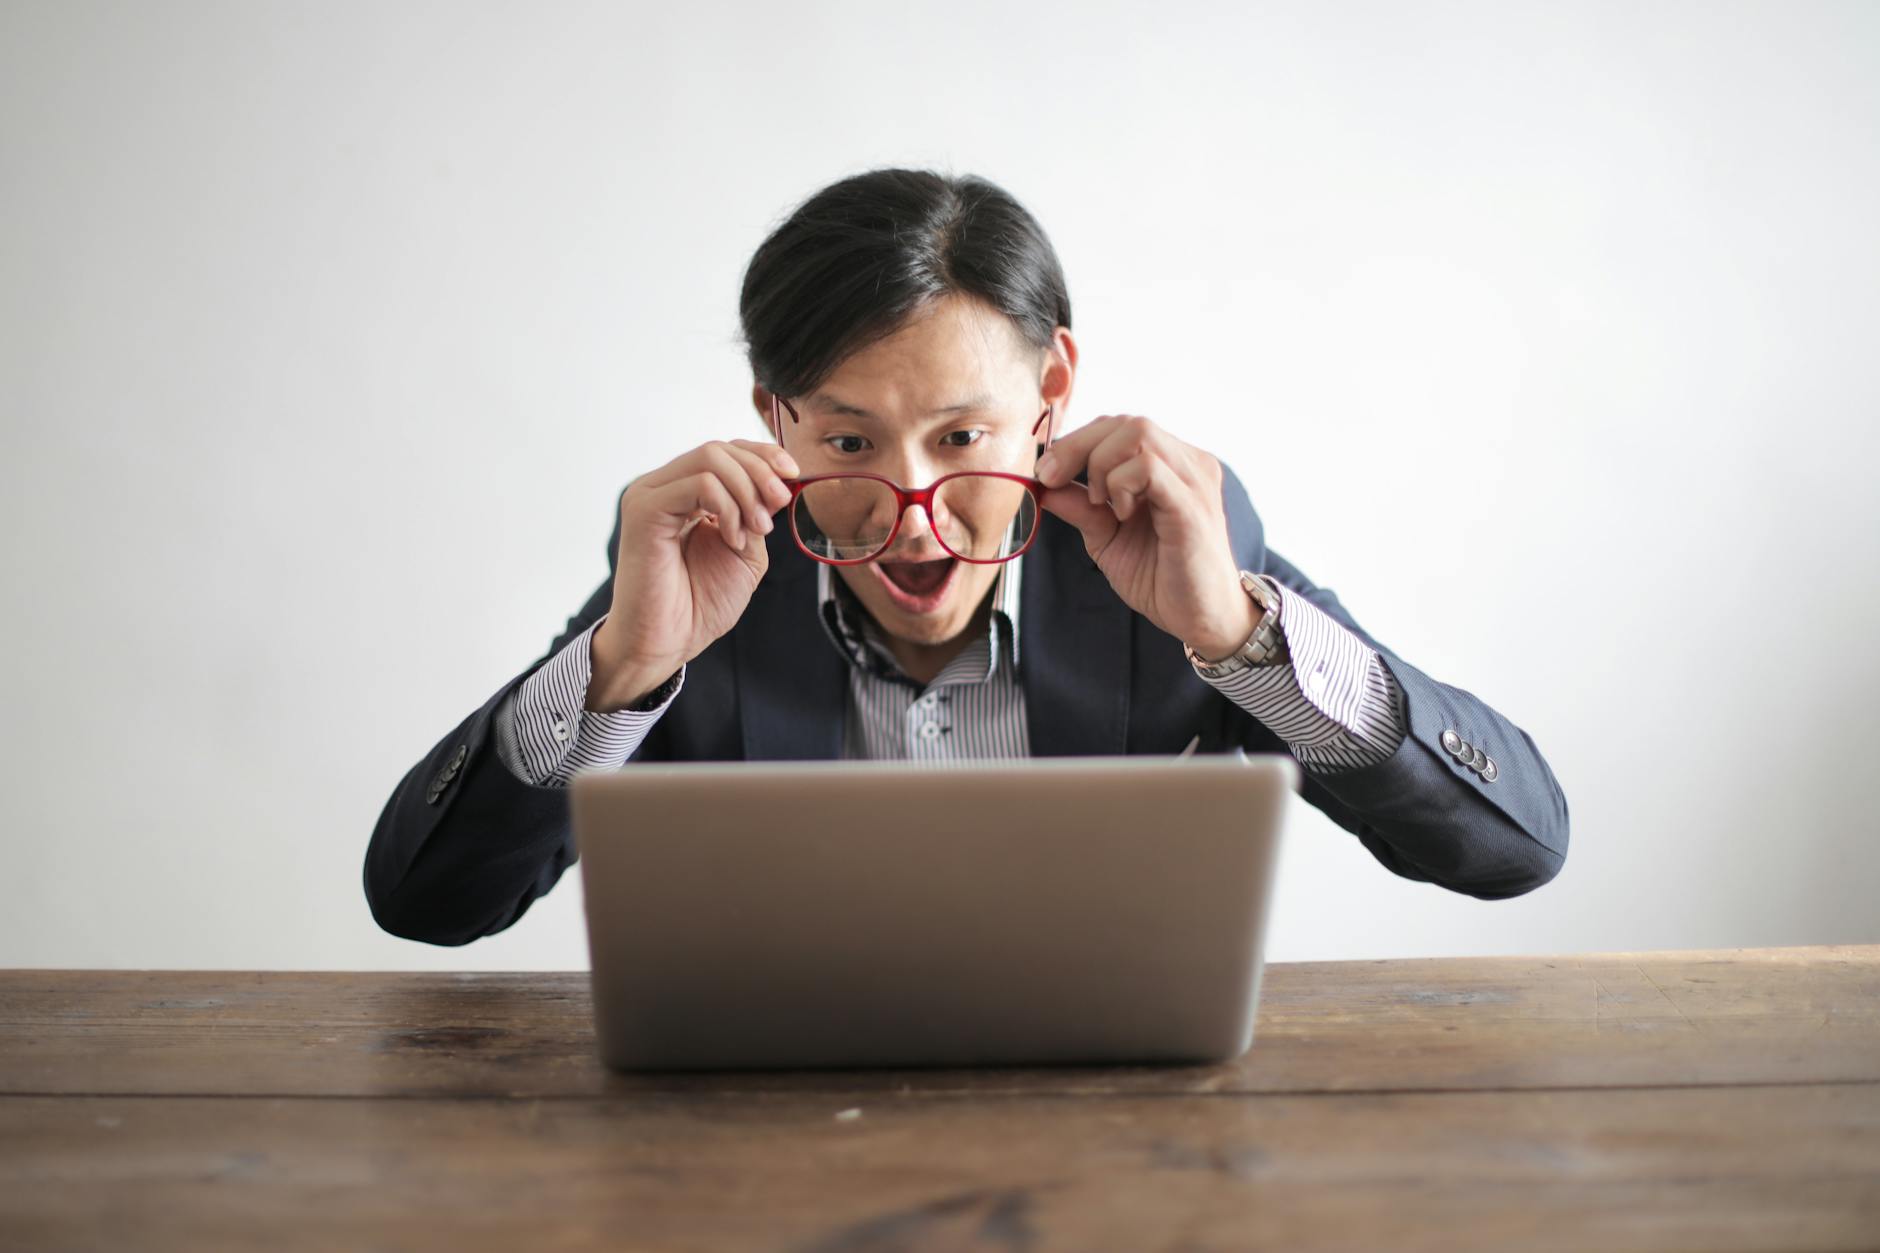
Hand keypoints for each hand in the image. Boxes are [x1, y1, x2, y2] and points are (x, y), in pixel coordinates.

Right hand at [589, 438, 798, 708]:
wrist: (670, 642)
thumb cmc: (700, 604)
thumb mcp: (746, 550)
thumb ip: (756, 513)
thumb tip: (778, 481)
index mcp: (684, 493)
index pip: (725, 450)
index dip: (763, 455)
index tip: (794, 474)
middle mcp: (663, 487)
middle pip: (719, 449)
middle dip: (761, 472)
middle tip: (780, 504)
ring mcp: (650, 495)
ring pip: (710, 458)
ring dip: (747, 491)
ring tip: (756, 530)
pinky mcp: (644, 509)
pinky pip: (699, 485)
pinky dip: (728, 508)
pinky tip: (732, 539)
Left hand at [1034, 415, 1258, 658]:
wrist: (1200, 619)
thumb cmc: (1161, 577)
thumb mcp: (1107, 538)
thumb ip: (1081, 508)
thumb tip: (1043, 485)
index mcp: (1171, 465)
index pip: (1120, 427)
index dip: (1076, 442)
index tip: (1046, 473)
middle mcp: (1188, 463)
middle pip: (1127, 422)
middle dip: (1077, 446)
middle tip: (1052, 479)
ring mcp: (1194, 481)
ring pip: (1139, 433)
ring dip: (1101, 464)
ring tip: (1099, 503)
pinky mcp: (1192, 506)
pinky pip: (1150, 469)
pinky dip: (1120, 484)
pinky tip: (1119, 513)